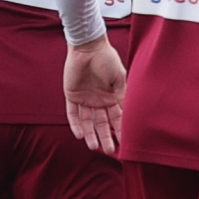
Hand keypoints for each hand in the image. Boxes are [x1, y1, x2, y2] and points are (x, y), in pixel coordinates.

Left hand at [63, 37, 125, 155]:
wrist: (88, 47)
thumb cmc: (107, 59)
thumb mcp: (119, 77)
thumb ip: (122, 95)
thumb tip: (126, 113)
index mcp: (112, 97)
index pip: (117, 118)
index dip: (120, 130)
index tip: (124, 143)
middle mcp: (99, 101)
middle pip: (102, 123)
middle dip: (106, 137)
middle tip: (109, 151)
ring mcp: (85, 99)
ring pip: (88, 121)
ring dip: (91, 134)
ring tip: (94, 147)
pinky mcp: (72, 96)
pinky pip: (73, 113)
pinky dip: (76, 124)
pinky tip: (80, 135)